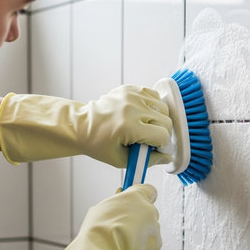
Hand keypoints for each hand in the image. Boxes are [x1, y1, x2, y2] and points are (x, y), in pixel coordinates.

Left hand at [0, 86, 172, 167]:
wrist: (81, 125)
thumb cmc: (98, 144)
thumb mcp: (121, 160)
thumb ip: (147, 160)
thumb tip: (167, 158)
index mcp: (128, 126)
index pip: (162, 135)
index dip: (161, 145)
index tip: (154, 149)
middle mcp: (132, 108)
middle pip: (166, 121)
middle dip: (162, 133)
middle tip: (149, 140)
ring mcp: (131, 96)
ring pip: (163, 108)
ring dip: (160, 120)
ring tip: (146, 127)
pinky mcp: (130, 89)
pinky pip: (154, 96)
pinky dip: (153, 107)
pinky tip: (143, 116)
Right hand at [36, 184, 161, 249]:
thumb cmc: (91, 235)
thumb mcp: (98, 212)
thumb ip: (114, 203)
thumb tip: (121, 195)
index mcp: (136, 197)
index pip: (149, 189)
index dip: (141, 196)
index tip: (134, 200)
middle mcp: (149, 211)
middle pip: (150, 212)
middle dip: (138, 219)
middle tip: (121, 228)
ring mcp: (153, 231)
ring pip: (149, 231)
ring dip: (139, 236)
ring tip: (120, 245)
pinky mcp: (153, 249)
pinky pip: (147, 247)